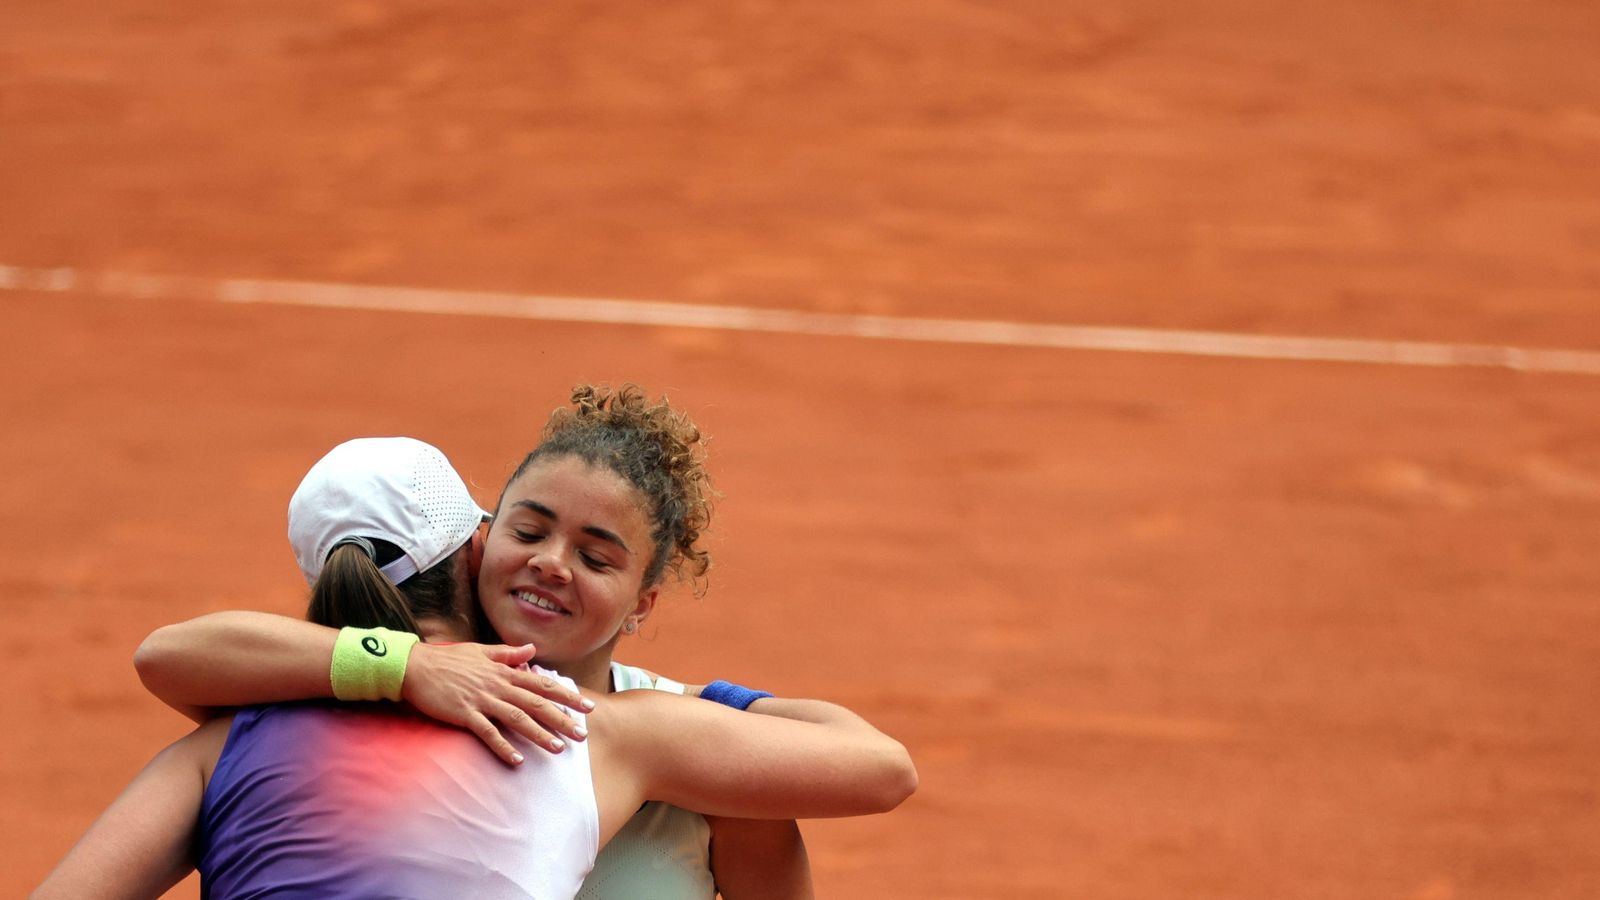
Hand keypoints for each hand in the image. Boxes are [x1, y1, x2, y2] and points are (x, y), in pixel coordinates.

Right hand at [400, 642, 594, 764]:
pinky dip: (503, 746)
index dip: (567, 695)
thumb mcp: (482, 652)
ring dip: (539, 734)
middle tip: (582, 734)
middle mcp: (498, 685)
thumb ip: (508, 654)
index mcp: (504, 672)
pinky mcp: (465, 714)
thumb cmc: (448, 659)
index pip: (543, 684)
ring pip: (518, 718)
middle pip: (537, 703)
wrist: (415, 666)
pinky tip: (517, 760)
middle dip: (562, 719)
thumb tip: (532, 650)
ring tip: (558, 748)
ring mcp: (482, 700)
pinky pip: (488, 733)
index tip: (587, 706)